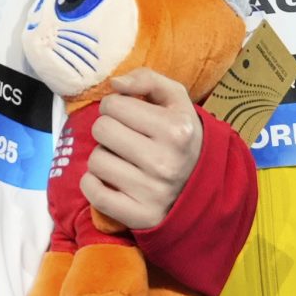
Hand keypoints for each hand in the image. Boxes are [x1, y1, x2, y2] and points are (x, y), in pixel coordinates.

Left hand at [83, 71, 206, 230]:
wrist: (201, 186)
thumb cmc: (180, 136)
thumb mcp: (176, 101)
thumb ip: (147, 80)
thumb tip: (115, 83)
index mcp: (176, 129)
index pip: (113, 105)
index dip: (116, 107)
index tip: (128, 116)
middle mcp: (165, 161)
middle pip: (101, 130)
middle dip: (108, 130)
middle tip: (123, 138)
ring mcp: (151, 192)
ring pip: (95, 161)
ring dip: (103, 158)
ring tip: (122, 160)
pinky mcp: (138, 215)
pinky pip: (94, 193)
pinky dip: (93, 184)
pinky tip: (110, 180)